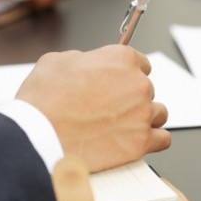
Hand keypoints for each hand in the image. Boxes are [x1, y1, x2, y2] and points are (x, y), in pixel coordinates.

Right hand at [16, 45, 170, 172]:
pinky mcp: (140, 142)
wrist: (38, 135)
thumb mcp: (57, 61)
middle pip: (147, 89)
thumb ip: (83, 60)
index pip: (141, 63)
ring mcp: (141, 113)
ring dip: (144, 117)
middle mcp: (137, 84)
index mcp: (121, 59)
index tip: (121, 82)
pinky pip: (162, 139)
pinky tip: (136, 140)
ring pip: (158, 113)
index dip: (128, 74)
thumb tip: (89, 65)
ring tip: (122, 125)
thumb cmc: (44, 99)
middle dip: (131, 97)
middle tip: (110, 108)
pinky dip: (152, 139)